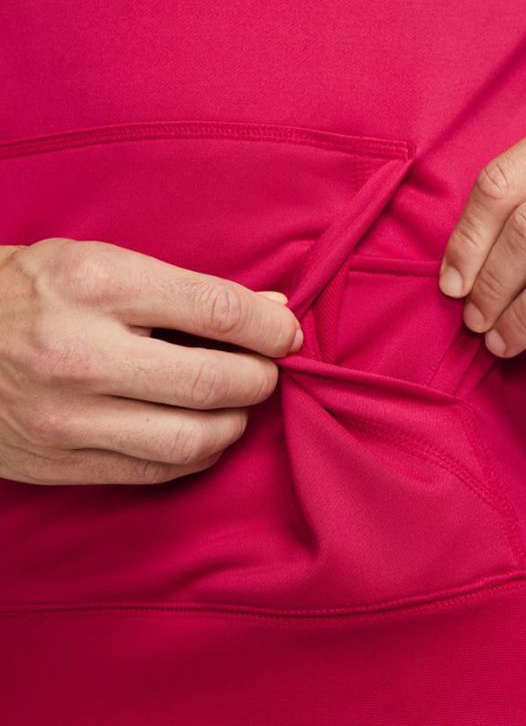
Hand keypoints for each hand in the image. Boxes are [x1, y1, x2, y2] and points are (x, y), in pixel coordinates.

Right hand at [0, 237, 302, 484]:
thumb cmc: (28, 292)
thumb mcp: (100, 263)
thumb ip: (188, 290)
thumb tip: (271, 313)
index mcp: (96, 283)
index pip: (217, 311)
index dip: (270, 328)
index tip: (287, 335)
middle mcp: (80, 352)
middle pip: (214, 382)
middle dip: (261, 379)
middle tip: (265, 370)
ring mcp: (66, 416)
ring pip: (194, 441)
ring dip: (235, 423)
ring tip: (235, 402)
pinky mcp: (58, 463)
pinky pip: (157, 473)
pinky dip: (196, 454)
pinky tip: (198, 429)